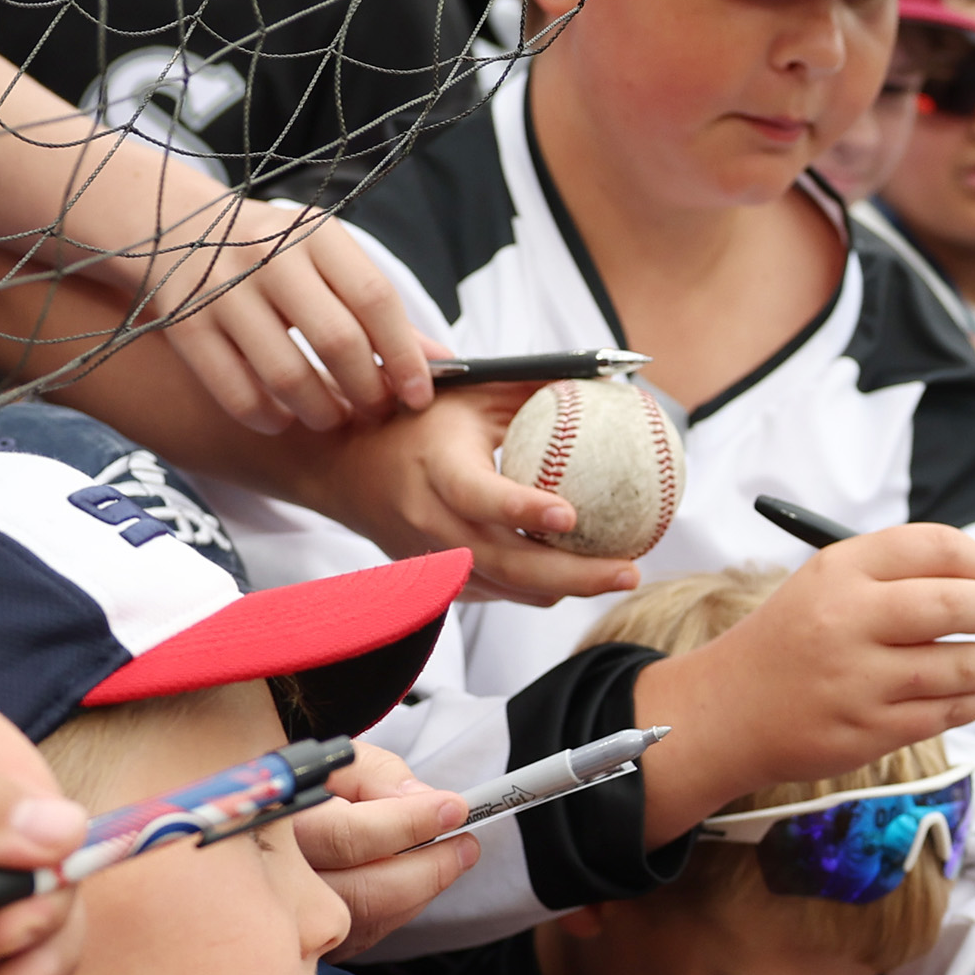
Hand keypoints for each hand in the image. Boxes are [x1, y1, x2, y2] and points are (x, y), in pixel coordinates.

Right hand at [137, 188, 439, 432]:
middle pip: (337, 341)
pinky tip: (284, 418)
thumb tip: (444, 364)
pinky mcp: (187, 325)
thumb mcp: (329, 261)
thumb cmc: (277, 254)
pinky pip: (237, 394)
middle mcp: (268, 256)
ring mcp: (222, 290)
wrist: (181, 227)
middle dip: (367, 390)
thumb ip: (382, 311)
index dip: (403, 356)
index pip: (374, 299)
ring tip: (333, 417)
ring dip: (321, 412)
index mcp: (316, 234)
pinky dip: (268, 418)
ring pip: (287, 376)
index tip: (420, 395)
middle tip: (376, 410)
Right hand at [284, 739, 474, 947]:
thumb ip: (379, 776)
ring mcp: (288, 921)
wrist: (263, 821)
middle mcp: (274, 882)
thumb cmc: (305, 785)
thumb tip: (422, 801)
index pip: (349, 837)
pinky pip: (364, 935)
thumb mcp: (337, 762)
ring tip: (454, 857)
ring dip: (420, 891)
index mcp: (274, 826)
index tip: (455, 808)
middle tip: (467, 844)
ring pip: (368, 921)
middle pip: (363, 892)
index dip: (410, 825)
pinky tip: (416, 879)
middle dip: (428, 870)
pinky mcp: (307, 945)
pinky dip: (400, 909)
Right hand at [311, 390, 644, 605]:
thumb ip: (531, 389)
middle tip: (629, 569)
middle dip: (574, 575)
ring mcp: (434, 559)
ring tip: (619, 575)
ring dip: (567, 589)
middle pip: (507, 564)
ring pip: (509, 589)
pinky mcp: (440, 580)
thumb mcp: (467, 393)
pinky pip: (499, 593)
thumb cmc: (415, 421)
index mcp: (437, 470)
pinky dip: (539, 590)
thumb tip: (607, 380)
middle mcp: (432, 523)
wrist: (346, 469)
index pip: (480, 497)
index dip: (524, 510)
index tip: (571, 515)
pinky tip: (580, 577)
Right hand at [632, 531, 974, 833]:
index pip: (936, 546)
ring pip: (962, 667)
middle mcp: (849, 620)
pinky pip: (947, 714)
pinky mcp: (869, 731)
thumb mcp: (825, 585)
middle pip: (959, 603)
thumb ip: (894, 576)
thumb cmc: (788, 644)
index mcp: (840, 570)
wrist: (726, 712)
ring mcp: (860, 680)